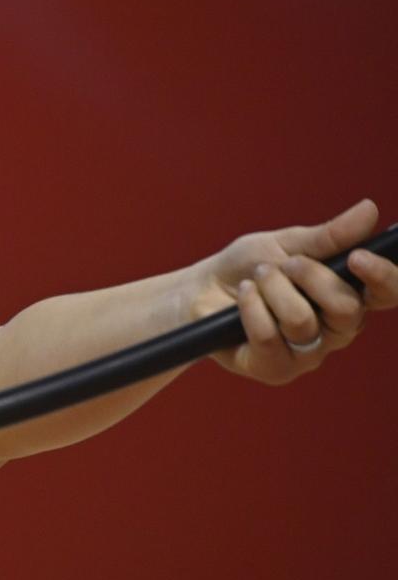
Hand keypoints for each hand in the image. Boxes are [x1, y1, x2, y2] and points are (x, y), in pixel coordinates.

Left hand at [196, 197, 397, 384]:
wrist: (200, 289)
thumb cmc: (248, 267)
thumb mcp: (287, 244)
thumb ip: (329, 236)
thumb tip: (370, 210)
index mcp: (348, 295)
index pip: (385, 294)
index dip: (383, 278)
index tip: (360, 256)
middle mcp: (336, 330)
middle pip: (346, 309)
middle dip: (309, 276)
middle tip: (283, 264)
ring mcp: (307, 353)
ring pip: (302, 321)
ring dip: (271, 289)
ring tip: (255, 279)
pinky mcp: (275, 369)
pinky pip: (270, 338)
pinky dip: (251, 307)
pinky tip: (242, 296)